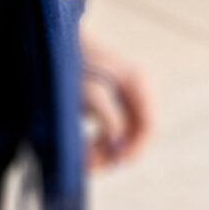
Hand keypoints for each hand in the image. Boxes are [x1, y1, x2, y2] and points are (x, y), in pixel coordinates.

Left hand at [79, 28, 154, 170]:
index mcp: (140, 85)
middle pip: (136, 135)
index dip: (134, 149)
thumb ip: (109, 117)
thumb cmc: (76, 62)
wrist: (59, 43)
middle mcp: (138, 93)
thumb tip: (118, 143)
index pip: (149, 127)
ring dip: (106, 151)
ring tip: (82, 159)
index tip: (113, 163)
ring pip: (124, 136)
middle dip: (115, 153)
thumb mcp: (91, 90)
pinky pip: (113, 131)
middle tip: (89, 166)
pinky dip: (100, 143)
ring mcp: (126, 99)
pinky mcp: (112, 104)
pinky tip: (84, 147)